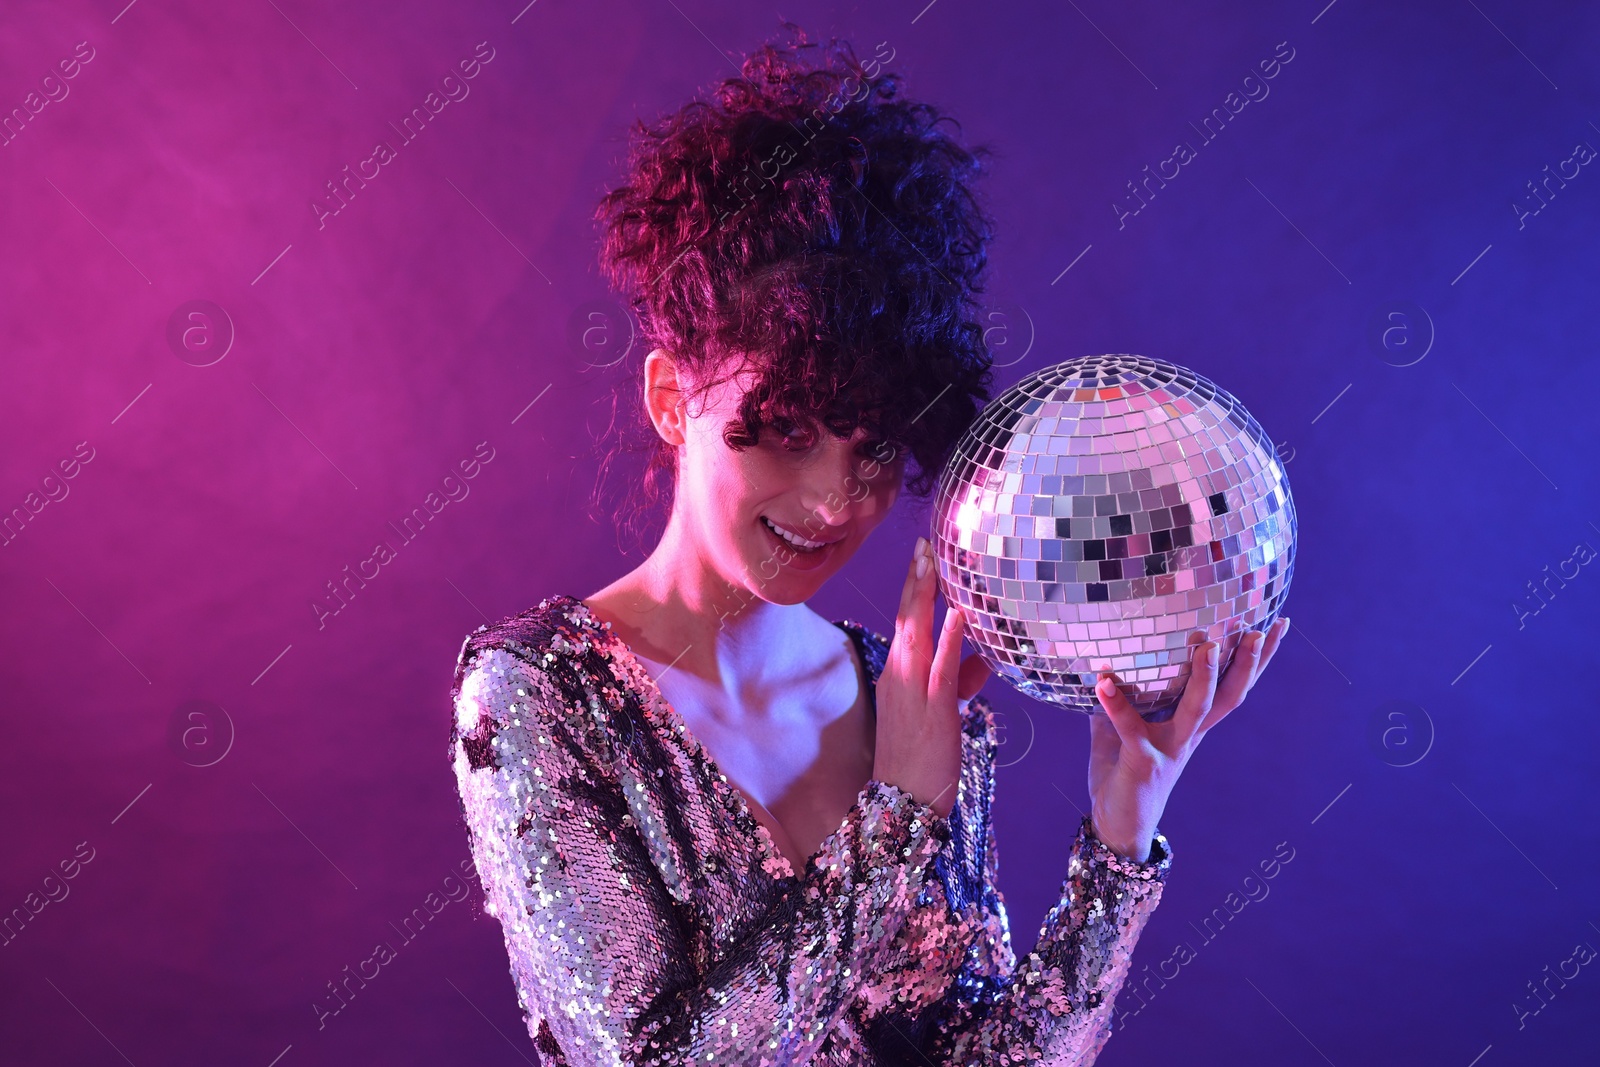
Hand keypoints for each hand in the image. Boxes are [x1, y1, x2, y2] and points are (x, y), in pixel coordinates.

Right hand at [873, 536, 991, 816]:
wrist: (902, 802)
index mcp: (896, 677)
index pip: (904, 625)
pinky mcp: (934, 709)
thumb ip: (960, 683)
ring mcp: (913, 692)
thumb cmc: (920, 761)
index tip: (920, 559)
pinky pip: (941, 667)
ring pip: (917, 634)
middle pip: (905, 619)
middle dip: (914, 581)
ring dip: (924, 596)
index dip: (912, 591)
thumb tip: (982, 661)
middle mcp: (899, 677)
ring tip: (931, 561)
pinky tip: (956, 614)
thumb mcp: (940, 715)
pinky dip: (948, 638)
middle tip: (923, 546)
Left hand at [1087, 617, 1290, 860]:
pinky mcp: (1143, 762)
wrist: (1118, 824)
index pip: (1231, 685)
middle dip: (1246, 663)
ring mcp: (1170, 749)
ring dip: (1203, 677)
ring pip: (1196, 710)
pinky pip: (1130, 728)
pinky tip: (1103, 681)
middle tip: (1258, 630)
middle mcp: (1189, 735)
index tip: (1276, 623)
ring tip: (1207, 644)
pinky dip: (1116, 703)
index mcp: (1192, 724)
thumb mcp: (1122, 727)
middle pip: (1227, 695)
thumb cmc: (1123, 771)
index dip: (1256, 659)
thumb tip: (1106, 656)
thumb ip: (1120, 695)